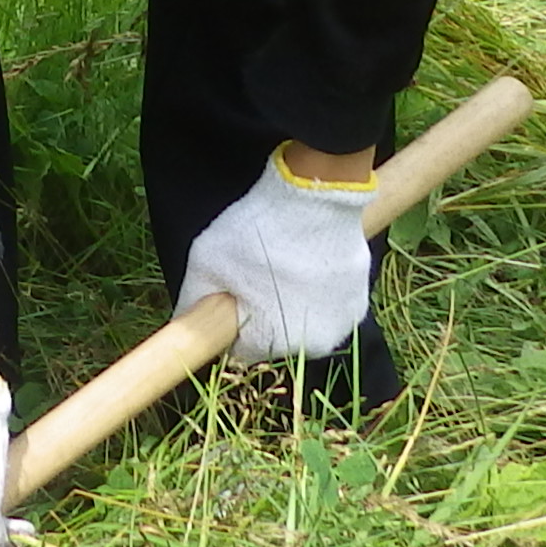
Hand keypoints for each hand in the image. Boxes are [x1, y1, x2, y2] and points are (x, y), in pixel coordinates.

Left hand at [174, 149, 378, 360]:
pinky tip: (307, 260)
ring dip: (291, 302)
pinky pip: (327, 303)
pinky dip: (317, 289)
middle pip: (274, 337)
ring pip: (302, 321)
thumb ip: (192, 303)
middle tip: (253, 272)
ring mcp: (343, 323)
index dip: (230, 321)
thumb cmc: (255, 233)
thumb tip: (185, 324)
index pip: (240, 349)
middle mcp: (315, 345)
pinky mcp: (360, 300)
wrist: (314, 197)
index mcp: (274, 344)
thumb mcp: (205, 263)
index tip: (229, 292)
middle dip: (261, 313)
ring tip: (282, 263)